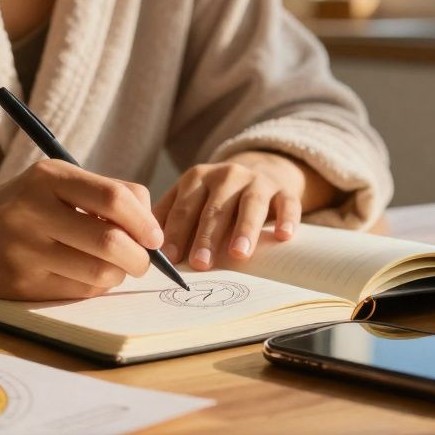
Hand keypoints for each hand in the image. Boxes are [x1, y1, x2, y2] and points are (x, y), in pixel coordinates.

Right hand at [0, 160, 164, 298]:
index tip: (154, 236)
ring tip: (112, 267)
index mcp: (49, 177)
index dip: (145, 221)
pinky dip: (94, 286)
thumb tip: (153, 226)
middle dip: (140, 257)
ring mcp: (26, 250)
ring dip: (118, 275)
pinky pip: (78, 291)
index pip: (114, 198)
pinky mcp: (21, 283)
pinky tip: (85, 275)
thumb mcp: (53, 183)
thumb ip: (102, 195)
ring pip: (99, 272)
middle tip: (142, 260)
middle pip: (111, 241)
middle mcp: (35, 211)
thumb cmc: (20, 207)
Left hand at [153, 151, 304, 269]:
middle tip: (200, 263)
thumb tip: (146, 252)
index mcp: (197, 178)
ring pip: (250, 204)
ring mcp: (257, 181)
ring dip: (244, 229)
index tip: (169, 257)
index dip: (175, 231)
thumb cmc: (217, 197)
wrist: (261, 171)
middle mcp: (226, 175)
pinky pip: (287, 203)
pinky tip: (282, 236)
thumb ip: (169, 219)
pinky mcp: (283, 190)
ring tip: (239, 254)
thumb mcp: (190, 199)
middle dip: (206, 236)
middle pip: (215, 208)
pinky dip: (286, 218)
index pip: (184, 208)